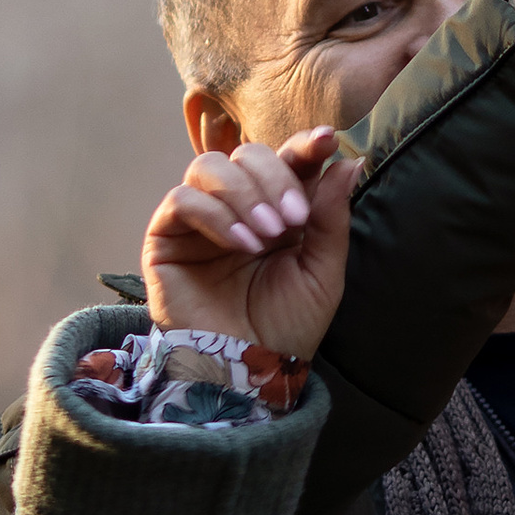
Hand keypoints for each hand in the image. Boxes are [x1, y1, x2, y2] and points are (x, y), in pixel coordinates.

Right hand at [141, 126, 357, 363]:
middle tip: (293, 220)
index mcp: (277, 208)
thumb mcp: (322, 272)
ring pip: (210, 166)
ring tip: (267, 235)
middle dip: (275, 177)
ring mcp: (198, 220)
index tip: (328, 140)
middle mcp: (236, 207)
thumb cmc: (287, 327)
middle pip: (247, 154)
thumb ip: (331, 216)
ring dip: (245, 193)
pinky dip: (216, 214)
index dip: (305, 144)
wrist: (249, 374)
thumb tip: (348, 162)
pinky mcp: (166, 238)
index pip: (286, 158)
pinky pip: (182, 200)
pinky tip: (241, 245)